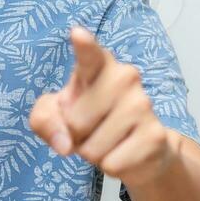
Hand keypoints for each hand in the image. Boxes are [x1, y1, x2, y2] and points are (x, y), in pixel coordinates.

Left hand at [29, 25, 174, 186]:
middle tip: (91, 128)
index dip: (84, 46)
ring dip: (94, 152)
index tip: (77, 34)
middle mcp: (125, 78)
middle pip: (75, 121)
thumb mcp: (56, 116)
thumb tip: (64, 143)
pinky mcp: (155, 136)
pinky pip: (111, 164)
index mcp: (99, 66)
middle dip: (76, 134)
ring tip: (108, 140)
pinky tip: (124, 152)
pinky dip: (110, 166)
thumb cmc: (91, 121)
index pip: (90, 55)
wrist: (139, 148)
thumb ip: (45, 120)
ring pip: (93, 148)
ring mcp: (143, 105)